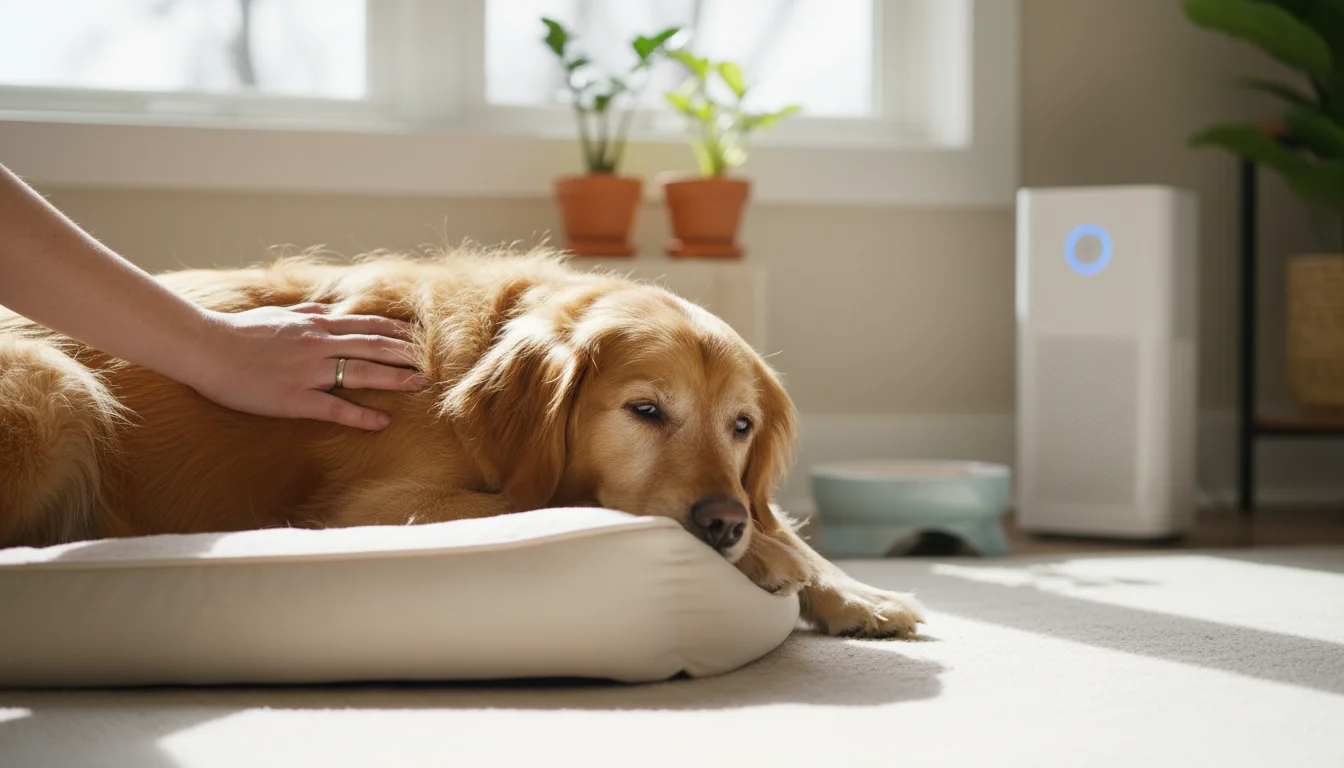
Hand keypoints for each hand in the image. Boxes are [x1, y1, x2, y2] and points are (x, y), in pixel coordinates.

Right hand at [182, 303, 427, 429]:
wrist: (204, 347)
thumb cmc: (238, 332)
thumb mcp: (279, 316)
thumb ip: (308, 316)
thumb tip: (329, 312)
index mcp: (315, 327)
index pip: (367, 326)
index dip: (396, 333)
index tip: (420, 339)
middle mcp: (318, 346)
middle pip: (373, 347)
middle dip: (406, 355)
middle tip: (433, 363)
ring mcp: (308, 372)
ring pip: (362, 373)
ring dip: (395, 379)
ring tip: (420, 385)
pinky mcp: (294, 398)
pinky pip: (335, 408)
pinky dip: (361, 415)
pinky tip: (382, 422)